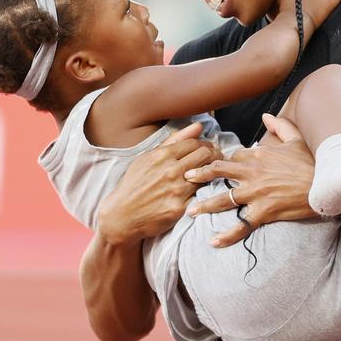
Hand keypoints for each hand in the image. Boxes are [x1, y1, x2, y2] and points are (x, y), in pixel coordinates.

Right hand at [97, 121, 222, 245]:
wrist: (122, 215)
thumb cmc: (135, 184)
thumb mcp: (148, 158)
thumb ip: (174, 140)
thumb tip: (198, 125)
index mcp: (162, 156)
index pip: (194, 144)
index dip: (206, 145)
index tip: (210, 150)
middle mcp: (170, 171)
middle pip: (205, 156)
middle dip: (216, 156)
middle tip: (218, 160)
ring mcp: (175, 190)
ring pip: (206, 176)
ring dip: (213, 174)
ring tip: (214, 175)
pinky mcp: (179, 209)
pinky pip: (200, 196)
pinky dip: (206, 192)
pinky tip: (207, 192)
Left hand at [183, 114, 315, 246]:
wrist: (328, 186)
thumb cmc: (312, 164)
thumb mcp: (296, 140)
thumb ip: (280, 126)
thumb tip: (265, 116)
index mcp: (259, 154)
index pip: (232, 157)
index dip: (220, 162)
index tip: (209, 166)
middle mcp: (253, 172)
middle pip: (219, 172)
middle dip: (199, 175)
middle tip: (184, 178)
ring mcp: (257, 193)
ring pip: (224, 199)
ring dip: (205, 205)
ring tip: (189, 211)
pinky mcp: (264, 211)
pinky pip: (241, 225)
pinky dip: (227, 235)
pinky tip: (213, 242)